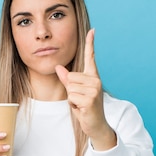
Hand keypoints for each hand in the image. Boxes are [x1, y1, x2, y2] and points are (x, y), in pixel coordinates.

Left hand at [55, 29, 116, 149]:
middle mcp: (96, 81)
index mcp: (93, 77)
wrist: (96, 125)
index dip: (90, 43)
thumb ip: (68, 80)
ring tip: (81, 105)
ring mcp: (94, 90)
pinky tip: (82, 109)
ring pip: (70, 88)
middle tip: (80, 100)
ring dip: (72, 99)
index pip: (90, 57)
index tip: (92, 30)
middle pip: (70, 77)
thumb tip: (58, 67)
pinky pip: (71, 97)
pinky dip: (73, 105)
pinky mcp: (90, 99)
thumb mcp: (75, 92)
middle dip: (70, 90)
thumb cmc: (86, 108)